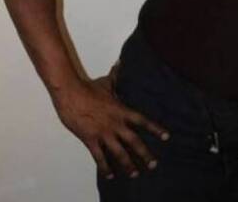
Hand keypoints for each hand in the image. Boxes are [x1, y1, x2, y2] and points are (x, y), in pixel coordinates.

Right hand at [53, 71, 169, 179]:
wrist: (71, 94)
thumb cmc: (89, 88)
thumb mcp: (106, 82)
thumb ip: (116, 75)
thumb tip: (121, 62)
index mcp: (121, 110)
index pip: (142, 121)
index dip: (155, 129)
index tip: (166, 137)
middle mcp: (115, 124)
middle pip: (134, 141)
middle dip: (145, 154)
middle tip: (154, 165)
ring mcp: (103, 133)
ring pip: (119, 153)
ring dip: (127, 164)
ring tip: (135, 174)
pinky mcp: (90, 140)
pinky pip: (99, 157)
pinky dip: (105, 168)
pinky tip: (110, 176)